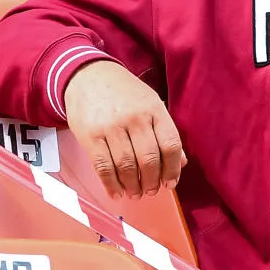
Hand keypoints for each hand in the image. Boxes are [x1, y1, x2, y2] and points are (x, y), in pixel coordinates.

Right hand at [62, 59, 185, 198]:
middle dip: (152, 181)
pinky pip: (103, 167)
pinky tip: (116, 192)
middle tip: (151, 191)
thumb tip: (180, 161)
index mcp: (154, 109)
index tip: (170, 183)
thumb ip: (165, 131)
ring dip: (133, 186)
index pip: (170, 144)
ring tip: (135, 193)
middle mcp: (135, 118)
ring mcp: (112, 127)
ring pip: (127, 166)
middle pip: (149, 159)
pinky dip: (111, 184)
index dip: (173, 169)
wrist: (88, 76)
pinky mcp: (91, 136)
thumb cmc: (124, 93)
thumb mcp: (150, 102)